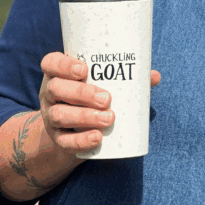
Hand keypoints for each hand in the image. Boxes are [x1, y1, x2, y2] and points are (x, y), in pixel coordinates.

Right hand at [40, 52, 161, 156]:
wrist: (75, 129)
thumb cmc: (93, 96)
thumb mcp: (103, 84)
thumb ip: (127, 79)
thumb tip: (153, 76)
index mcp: (58, 73)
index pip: (51, 63)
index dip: (64, 65)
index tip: (84, 69)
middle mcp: (50, 92)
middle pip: (56, 88)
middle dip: (82, 93)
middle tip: (107, 99)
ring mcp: (51, 116)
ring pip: (59, 115)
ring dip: (84, 117)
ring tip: (109, 118)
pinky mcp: (57, 138)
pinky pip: (65, 140)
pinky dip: (81, 140)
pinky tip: (97, 138)